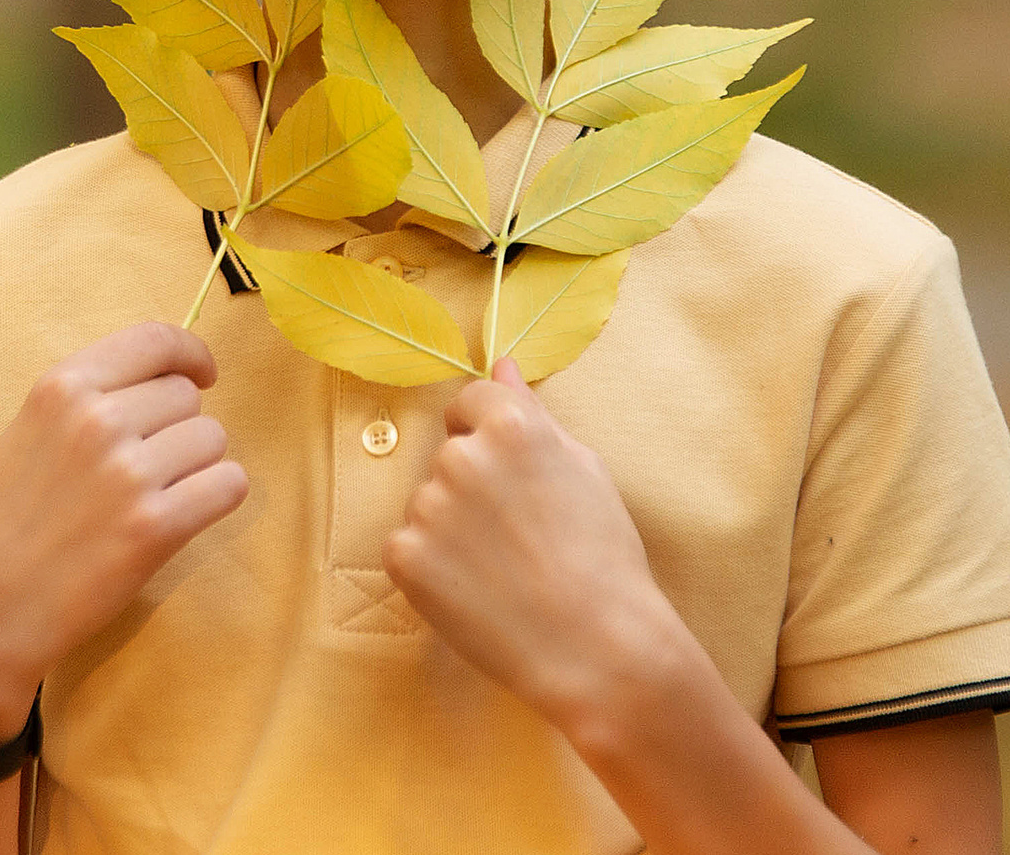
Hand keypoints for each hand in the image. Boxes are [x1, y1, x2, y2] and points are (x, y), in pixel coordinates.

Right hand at [0, 321, 246, 744]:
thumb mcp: (27, 433)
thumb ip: (88, 400)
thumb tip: (168, 378)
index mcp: (61, 387)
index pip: (156, 340)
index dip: (191, 354)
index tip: (202, 373)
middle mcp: (98, 419)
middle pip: (186, 397)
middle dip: (175, 428)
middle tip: (140, 471)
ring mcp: (129, 472)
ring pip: (212, 439)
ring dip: (195, 466)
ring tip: (149, 499)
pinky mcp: (155, 526)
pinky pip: (229, 485)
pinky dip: (215, 498)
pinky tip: (181, 518)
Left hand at [383, 357, 677, 733]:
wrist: (597, 646)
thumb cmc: (605, 556)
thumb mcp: (583, 469)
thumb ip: (532, 412)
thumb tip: (502, 363)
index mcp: (510, 424)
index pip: (470, 401)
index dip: (491, 437)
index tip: (512, 476)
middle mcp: (461, 456)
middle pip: (450, 455)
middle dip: (474, 485)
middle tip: (519, 534)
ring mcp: (427, 507)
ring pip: (429, 503)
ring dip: (453, 527)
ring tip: (502, 569)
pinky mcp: (404, 557)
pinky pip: (408, 547)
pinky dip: (432, 567)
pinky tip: (476, 591)